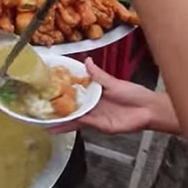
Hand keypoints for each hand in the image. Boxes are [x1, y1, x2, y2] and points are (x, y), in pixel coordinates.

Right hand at [49, 58, 166, 134]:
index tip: (47, 89)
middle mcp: (92, 106)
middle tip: (39, 110)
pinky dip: (72, 124)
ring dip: (60, 121)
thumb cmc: (134, 94)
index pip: (75, 92)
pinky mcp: (100, 126)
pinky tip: (61, 124)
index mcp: (95, 94)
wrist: (149, 109)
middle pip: (71, 108)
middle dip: (56, 110)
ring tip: (44, 123)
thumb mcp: (113, 82)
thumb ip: (98, 75)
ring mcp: (95, 117)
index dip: (62, 92)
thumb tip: (87, 60)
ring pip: (74, 118)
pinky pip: (84, 124)